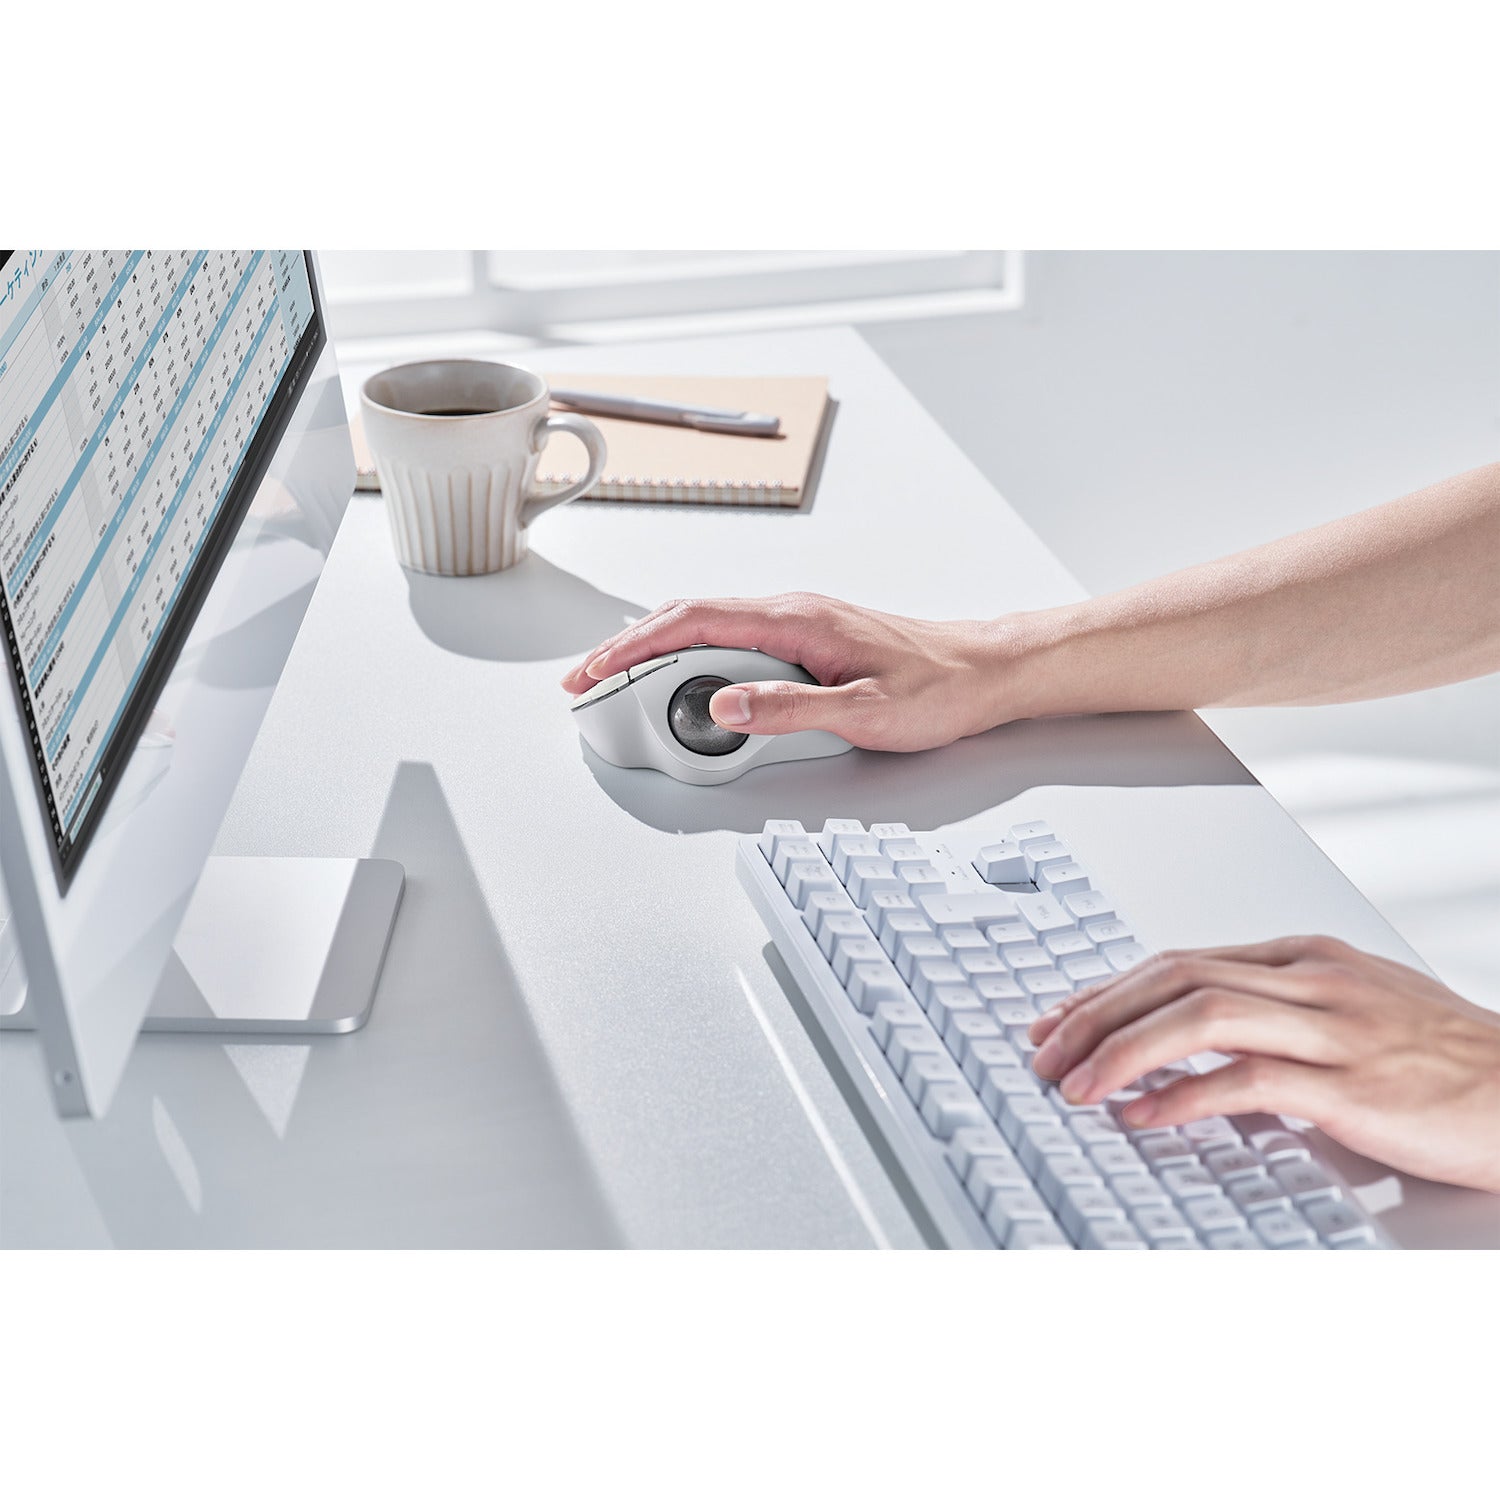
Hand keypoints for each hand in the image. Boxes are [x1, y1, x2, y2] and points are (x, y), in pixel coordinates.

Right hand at [559, 593, 1027, 751]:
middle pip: (687, 616)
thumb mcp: (862, 712)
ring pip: (706, 624)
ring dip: (656, 648)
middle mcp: (791, 609)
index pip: (693, 622)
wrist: (984, 670)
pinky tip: (684, 677)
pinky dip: (691, 652)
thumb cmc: (937, 688)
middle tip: (587, 680)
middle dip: (627, 646)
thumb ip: (787, 709)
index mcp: (796, 619)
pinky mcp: (806, 636)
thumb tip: (724, 706)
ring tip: (620, 681)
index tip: (595, 671)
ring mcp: (798, 620)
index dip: (634, 646)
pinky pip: (731, 636)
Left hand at [1027, 935, 1499, 1192]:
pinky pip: (1246, 1081)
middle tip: (1043, 1052)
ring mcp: (1331, 1029)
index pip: (1178, 960)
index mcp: (1302, 957)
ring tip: (1074, 1086)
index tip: (1059, 1019)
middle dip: (1095, 1015)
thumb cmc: (1447, 1058)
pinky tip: (1142, 1116)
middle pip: (1172, 977)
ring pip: (1197, 1016)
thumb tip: (1194, 1040)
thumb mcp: (1352, 1011)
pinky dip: (1182, 1096)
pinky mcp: (1351, 1085)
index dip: (1107, 990)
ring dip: (1121, 1051)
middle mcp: (1308, 979)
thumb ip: (1277, 1013)